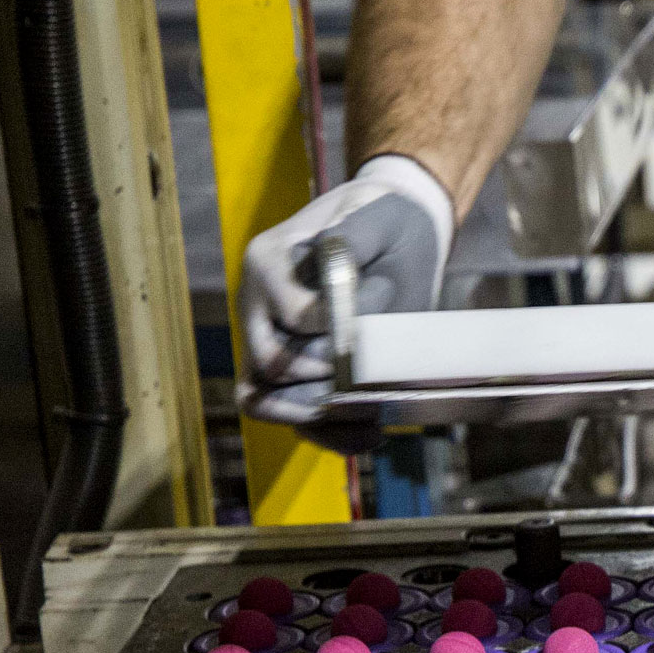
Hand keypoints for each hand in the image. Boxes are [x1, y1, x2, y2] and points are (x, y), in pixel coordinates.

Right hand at [236, 154, 453, 424]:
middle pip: (270, 365)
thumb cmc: (384, 219)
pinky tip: (370, 433)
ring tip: (369, 422)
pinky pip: (289, 414)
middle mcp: (258, 304)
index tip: (368, 329)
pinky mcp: (292, 368)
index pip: (291, 315)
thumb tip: (338, 270)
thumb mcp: (376, 219)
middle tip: (368, 381)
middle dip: (322, 380)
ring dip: (315, 419)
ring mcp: (269, 339)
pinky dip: (325, 433)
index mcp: (269, 262)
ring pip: (266, 399)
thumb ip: (353, 242)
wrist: (394, 226)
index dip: (332, 332)